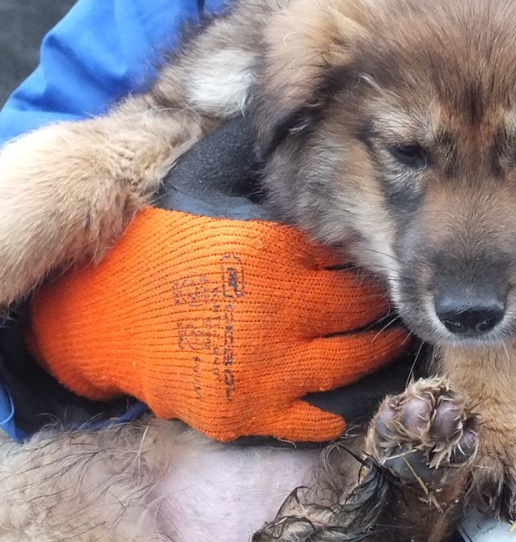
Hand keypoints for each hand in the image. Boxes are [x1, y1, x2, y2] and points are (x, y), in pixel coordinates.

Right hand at [28, 118, 408, 442]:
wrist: (93, 314)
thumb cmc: (155, 245)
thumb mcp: (202, 186)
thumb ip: (254, 160)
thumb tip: (292, 122)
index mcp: (271, 253)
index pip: (348, 254)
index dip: (366, 255)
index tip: (379, 254)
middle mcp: (278, 312)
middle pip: (361, 309)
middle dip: (380, 301)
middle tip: (395, 297)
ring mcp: (266, 370)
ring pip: (356, 364)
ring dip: (380, 351)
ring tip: (391, 339)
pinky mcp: (250, 414)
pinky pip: (321, 419)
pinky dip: (343, 404)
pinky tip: (354, 387)